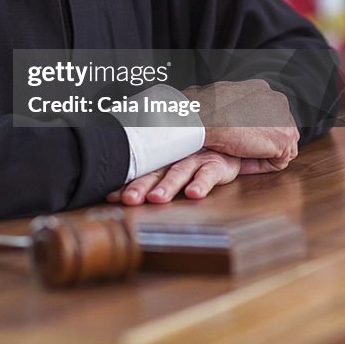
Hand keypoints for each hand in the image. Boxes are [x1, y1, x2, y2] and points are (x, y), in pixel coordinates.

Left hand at [106, 149, 240, 204]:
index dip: (127, 183)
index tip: (112, 197)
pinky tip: (193, 193)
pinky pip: (208, 174)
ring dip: (167, 185)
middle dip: (141, 186)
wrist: (232, 144)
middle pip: (155, 172)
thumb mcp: (176, 166)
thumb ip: (155, 177)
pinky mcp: (216, 164)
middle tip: (129, 199)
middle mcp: (176, 158)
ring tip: (157, 198)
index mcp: (163, 160)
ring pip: (179, 172)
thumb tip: (123, 196)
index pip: (142, 172)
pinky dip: (201, 183)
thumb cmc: (199, 158)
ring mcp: (196, 160)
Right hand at [185, 80, 298, 168]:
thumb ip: (234, 107)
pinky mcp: (283, 138)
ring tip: (239, 158)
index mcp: (262, 90)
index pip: (267, 116)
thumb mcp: (221, 101)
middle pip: (277, 130)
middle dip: (261, 143)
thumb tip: (230, 115)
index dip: (252, 132)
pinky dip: (260, 166)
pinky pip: (277, 161)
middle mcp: (276, 100)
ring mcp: (283, 118)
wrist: (204, 118)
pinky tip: (242, 162)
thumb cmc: (205, 110)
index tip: (237, 141)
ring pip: (279, 146)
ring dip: (260, 155)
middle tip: (240, 152)